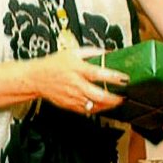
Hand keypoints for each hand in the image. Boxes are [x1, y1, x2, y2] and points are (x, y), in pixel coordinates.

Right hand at [0, 48, 126, 115]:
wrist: (36, 78)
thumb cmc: (53, 64)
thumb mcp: (73, 52)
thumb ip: (92, 52)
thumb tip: (108, 52)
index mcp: (77, 69)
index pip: (99, 74)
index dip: (114, 77)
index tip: (125, 78)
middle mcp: (76, 84)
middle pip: (99, 94)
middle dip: (114, 97)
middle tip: (124, 96)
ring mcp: (72, 96)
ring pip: (94, 105)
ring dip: (107, 105)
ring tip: (117, 102)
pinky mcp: (69, 105)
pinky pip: (86, 110)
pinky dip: (97, 109)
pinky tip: (103, 106)